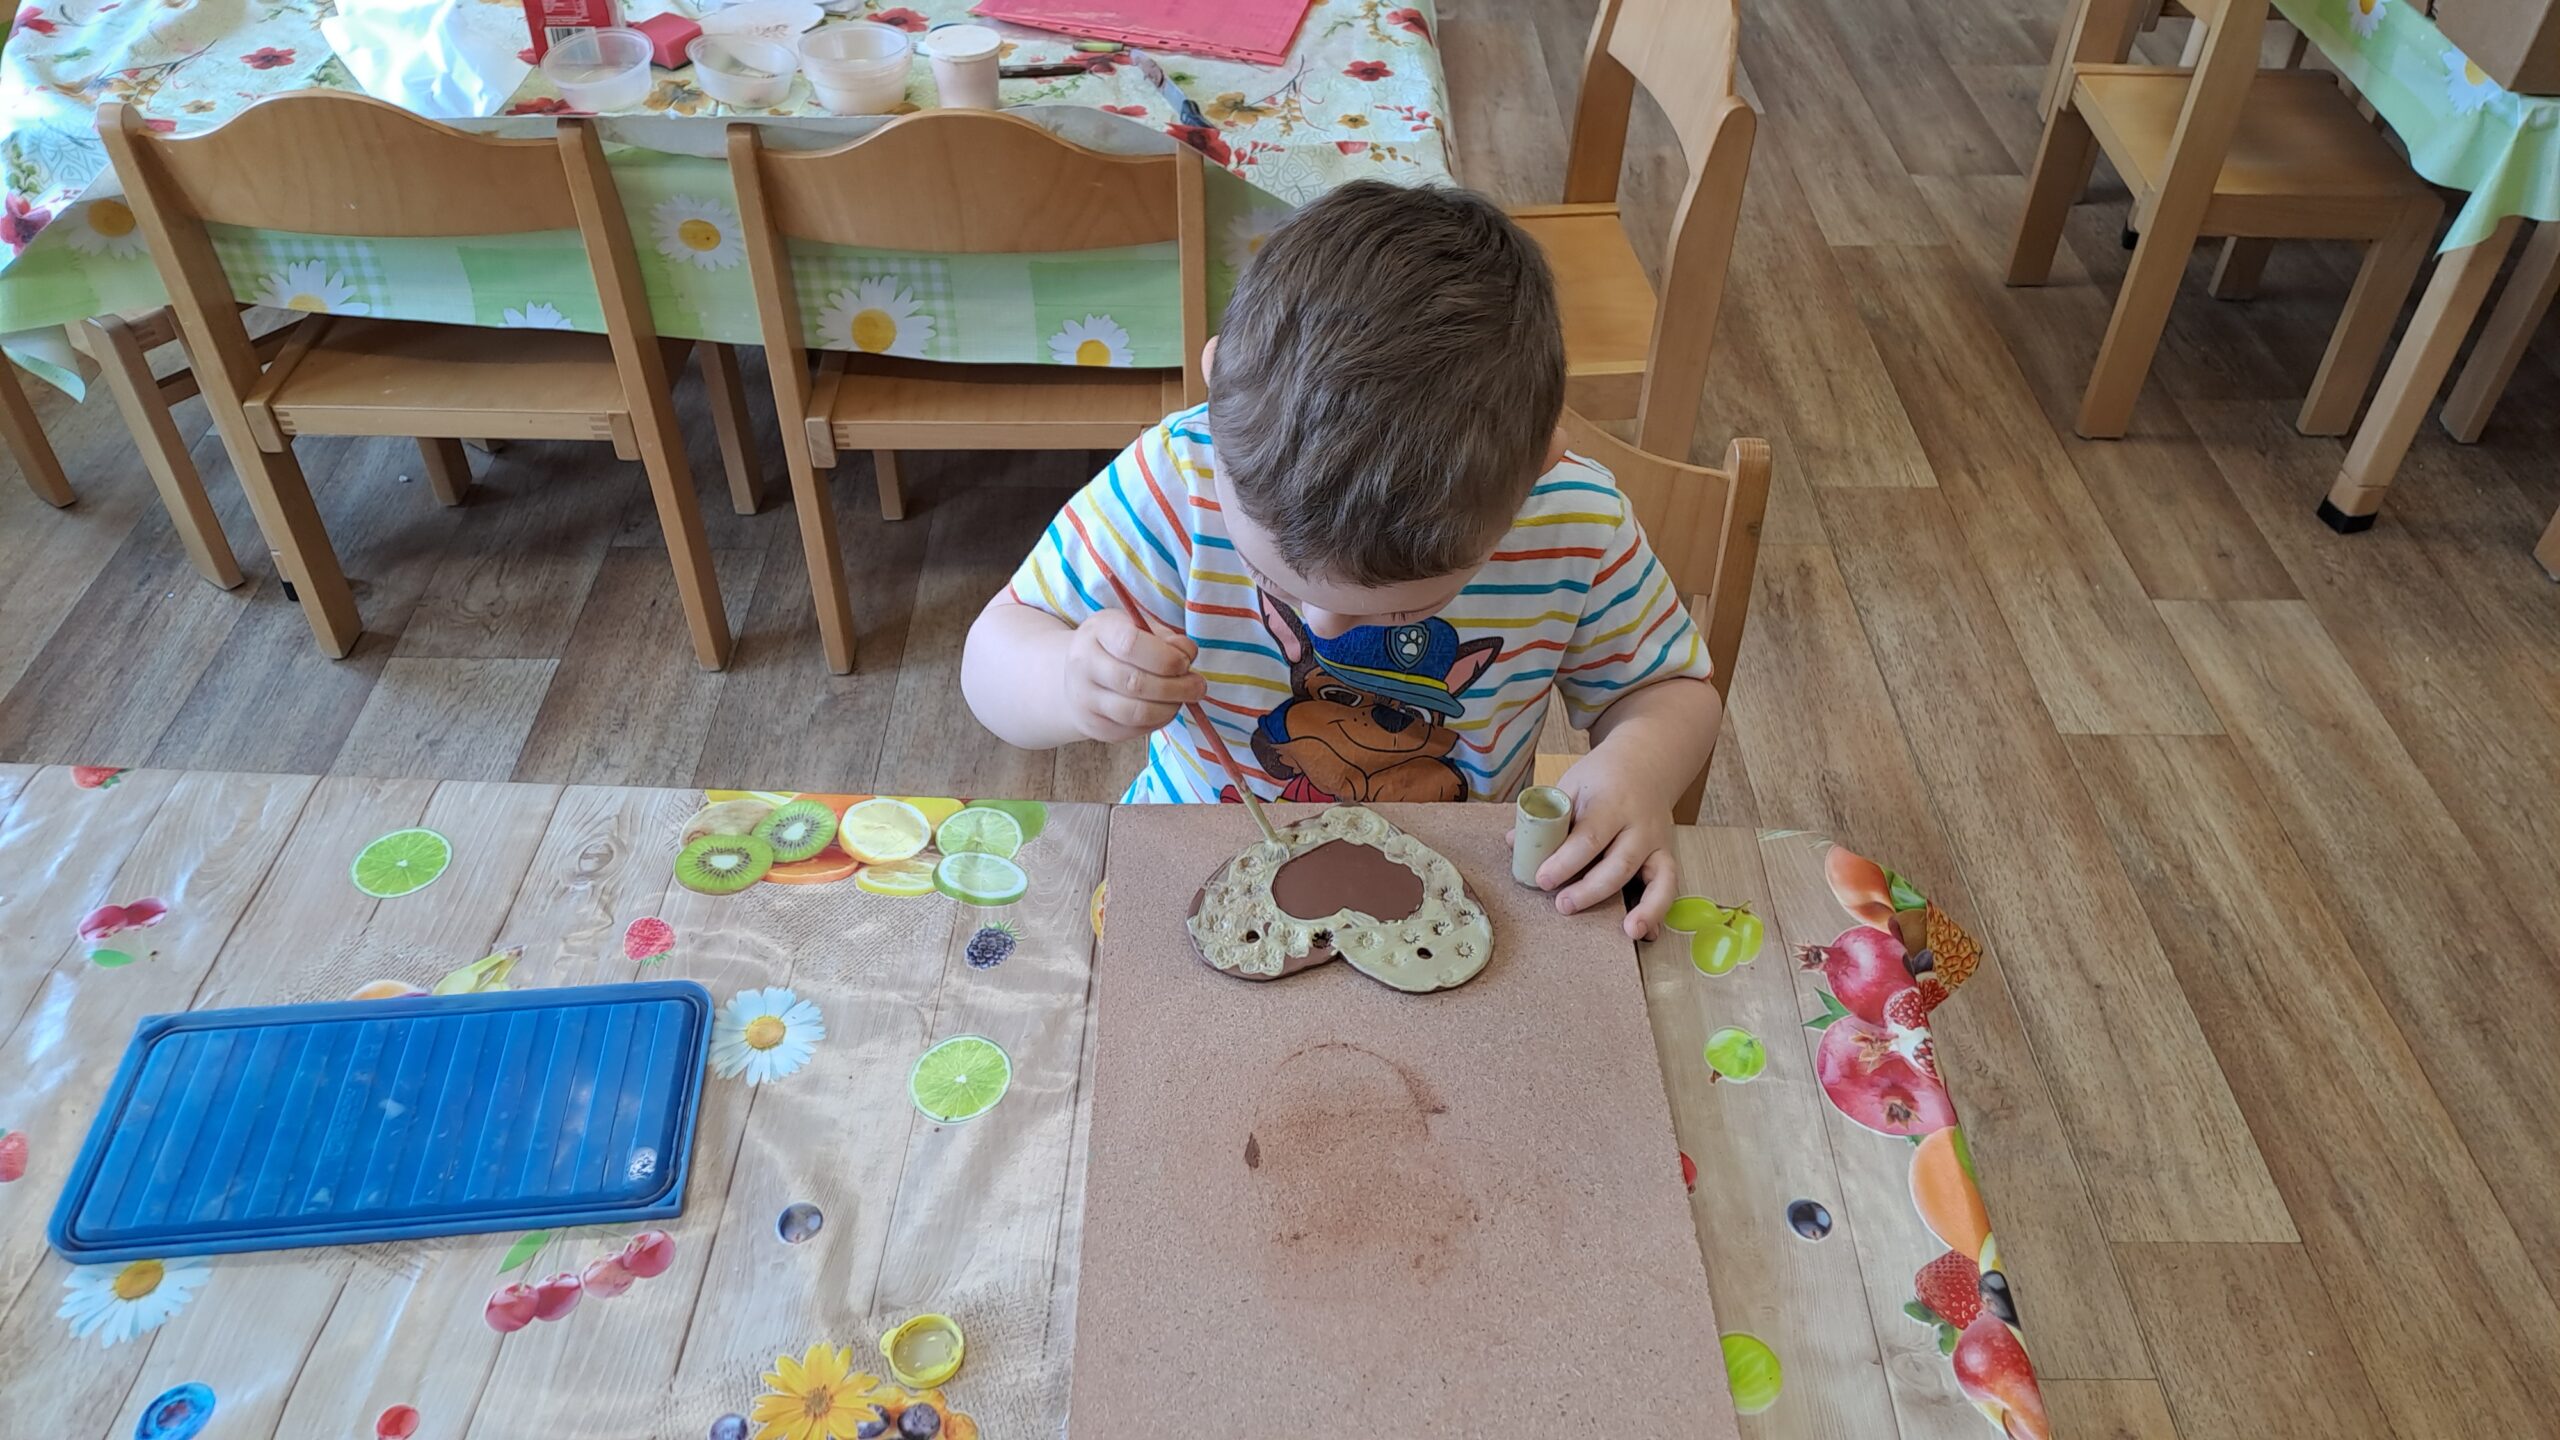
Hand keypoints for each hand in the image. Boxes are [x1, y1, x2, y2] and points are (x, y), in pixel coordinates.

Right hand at [1063, 609, 1205, 742]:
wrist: (1075, 674)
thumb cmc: (1115, 646)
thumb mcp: (1136, 626)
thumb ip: (1164, 637)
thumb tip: (1186, 653)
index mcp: (1097, 632)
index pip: (1131, 645)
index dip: (1166, 657)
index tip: (1186, 662)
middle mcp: (1084, 666)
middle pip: (1135, 683)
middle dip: (1177, 687)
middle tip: (1198, 686)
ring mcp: (1086, 700)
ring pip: (1136, 712)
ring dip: (1170, 708)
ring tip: (1183, 698)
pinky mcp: (1094, 726)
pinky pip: (1134, 730)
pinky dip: (1158, 721)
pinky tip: (1166, 709)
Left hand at [1531, 750, 1677, 939]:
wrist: (1646, 762)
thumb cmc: (1602, 777)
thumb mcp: (1572, 784)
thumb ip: (1547, 815)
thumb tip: (1512, 844)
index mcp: (1611, 803)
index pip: (1589, 836)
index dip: (1565, 861)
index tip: (1541, 879)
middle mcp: (1639, 824)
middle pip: (1620, 863)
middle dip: (1592, 889)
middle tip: (1562, 905)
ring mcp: (1657, 841)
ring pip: (1656, 877)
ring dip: (1644, 907)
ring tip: (1628, 931)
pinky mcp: (1666, 855)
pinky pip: (1669, 885)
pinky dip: (1659, 910)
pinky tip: (1647, 933)